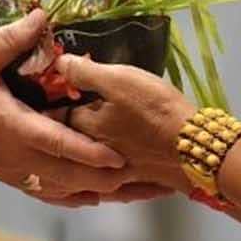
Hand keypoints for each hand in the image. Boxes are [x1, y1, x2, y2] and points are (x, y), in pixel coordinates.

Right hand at [0, 10, 132, 199]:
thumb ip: (13, 38)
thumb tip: (43, 16)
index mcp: (9, 124)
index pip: (56, 143)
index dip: (88, 152)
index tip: (117, 157)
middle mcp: (10, 153)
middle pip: (61, 174)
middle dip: (97, 177)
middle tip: (131, 177)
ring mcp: (3, 167)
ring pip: (51, 187)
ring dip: (83, 189)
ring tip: (116, 188)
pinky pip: (35, 190)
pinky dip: (60, 195)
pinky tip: (78, 195)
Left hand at [55, 54, 198, 190]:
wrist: (195, 150)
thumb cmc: (155, 111)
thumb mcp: (120, 81)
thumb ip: (86, 72)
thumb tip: (58, 63)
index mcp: (85, 127)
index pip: (55, 115)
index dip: (51, 102)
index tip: (46, 91)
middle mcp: (93, 153)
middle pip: (71, 138)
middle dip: (64, 126)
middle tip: (65, 108)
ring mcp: (114, 169)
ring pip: (90, 158)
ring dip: (84, 147)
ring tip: (88, 130)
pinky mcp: (136, 177)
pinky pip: (113, 174)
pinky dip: (108, 167)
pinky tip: (113, 160)